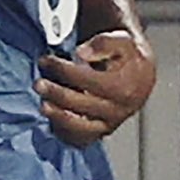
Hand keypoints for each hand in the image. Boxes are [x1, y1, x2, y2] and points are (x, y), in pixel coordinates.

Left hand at [37, 30, 156, 146]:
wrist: (141, 76)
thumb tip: (81, 53)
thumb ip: (104, 44)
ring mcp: (109, 124)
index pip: (86, 79)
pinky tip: (51, 119)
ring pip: (79, 127)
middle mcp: (118, 110)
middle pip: (80, 103)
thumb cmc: (128, 58)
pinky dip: (64, 131)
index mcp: (124, 87)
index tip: (46, 61)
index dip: (62, 69)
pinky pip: (79, 138)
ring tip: (43, 105)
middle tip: (38, 84)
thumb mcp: (123, 40)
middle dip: (55, 92)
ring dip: (57, 116)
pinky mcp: (101, 132)